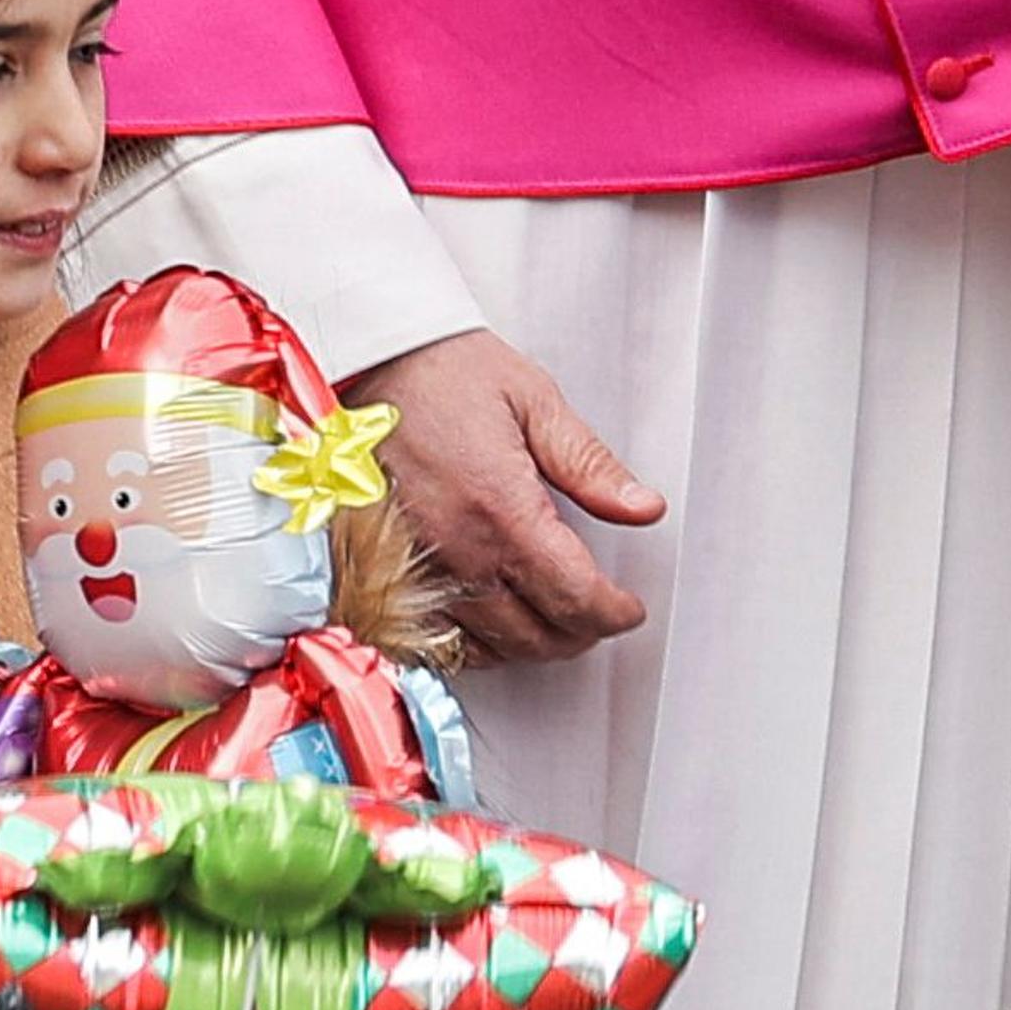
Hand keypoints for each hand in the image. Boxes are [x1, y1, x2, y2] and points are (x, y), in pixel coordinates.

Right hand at [342, 328, 659, 662]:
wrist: (369, 362)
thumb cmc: (443, 373)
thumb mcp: (535, 402)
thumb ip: (591, 466)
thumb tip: (642, 509)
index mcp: (501, 508)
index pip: (575, 597)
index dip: (614, 613)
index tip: (628, 608)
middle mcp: (456, 549)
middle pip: (536, 635)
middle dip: (581, 632)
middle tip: (600, 612)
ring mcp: (418, 568)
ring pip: (489, 646)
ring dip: (532, 643)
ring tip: (556, 620)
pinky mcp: (387, 572)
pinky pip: (435, 638)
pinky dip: (476, 645)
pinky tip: (495, 626)